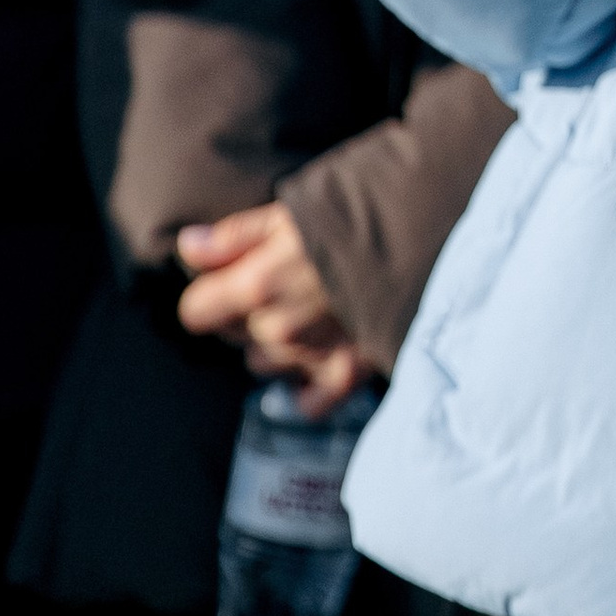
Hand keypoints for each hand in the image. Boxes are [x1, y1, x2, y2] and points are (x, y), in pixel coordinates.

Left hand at [176, 205, 367, 415]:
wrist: (428, 240)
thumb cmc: (359, 216)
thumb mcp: (292, 212)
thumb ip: (235, 236)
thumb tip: (187, 247)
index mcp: (256, 288)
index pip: (195, 311)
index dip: (211, 292)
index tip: (234, 276)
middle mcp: (278, 331)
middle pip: (233, 337)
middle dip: (250, 313)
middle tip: (289, 281)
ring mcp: (312, 358)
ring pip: (267, 365)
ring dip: (280, 344)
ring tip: (313, 310)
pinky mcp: (347, 374)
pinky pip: (308, 402)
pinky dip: (310, 384)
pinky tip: (324, 353)